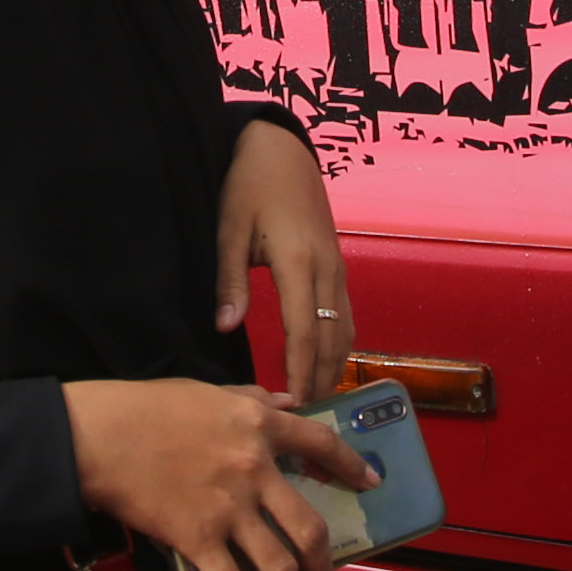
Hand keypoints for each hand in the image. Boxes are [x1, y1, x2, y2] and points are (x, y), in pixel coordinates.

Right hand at [65, 377, 371, 570]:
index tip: (369, 483)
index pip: (320, 444)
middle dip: (323, 568)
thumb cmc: (147, 408)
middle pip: (310, 530)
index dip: (349, 466)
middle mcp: (255, 469)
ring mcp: (229, 510)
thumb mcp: (207, 391)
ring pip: (279, 569)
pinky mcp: (197, 540)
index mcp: (258, 425)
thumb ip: (252, 399)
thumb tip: (287, 404)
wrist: (99, 436)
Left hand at [215, 116, 350, 402]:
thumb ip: (229, 280)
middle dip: (321, 382)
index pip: (304, 332)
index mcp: (298, 261)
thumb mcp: (229, 228)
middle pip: (332, 340)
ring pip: (346, 332)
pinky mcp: (339, 266)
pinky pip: (346, 317)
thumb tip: (225, 327)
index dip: (301, 374)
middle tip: (305, 423)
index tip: (295, 409)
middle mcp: (327, 269)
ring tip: (315, 403)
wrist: (281, 148)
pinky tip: (325, 367)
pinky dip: (339, 347)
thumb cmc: (248, 185)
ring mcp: (338, 268)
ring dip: (333, 369)